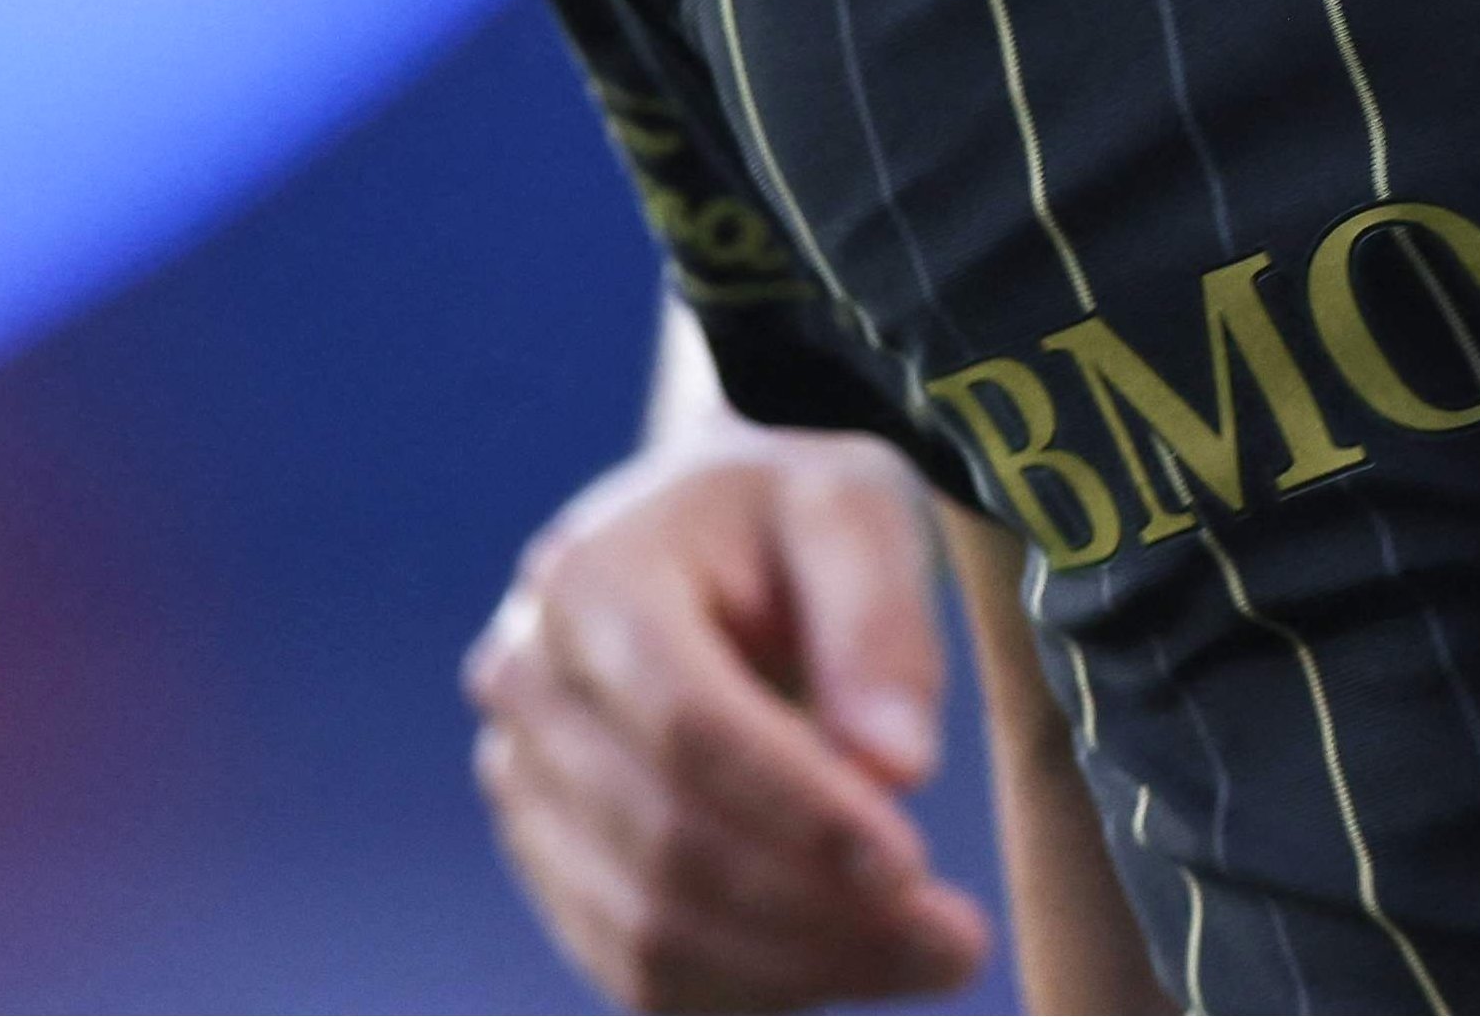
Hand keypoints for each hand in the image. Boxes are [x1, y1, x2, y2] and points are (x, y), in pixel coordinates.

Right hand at [468, 426, 987, 1009]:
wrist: (711, 523)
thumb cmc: (792, 514)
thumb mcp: (856, 510)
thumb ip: (878, 626)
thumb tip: (897, 768)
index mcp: (591, 579)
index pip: (689, 726)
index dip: (800, 812)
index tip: (912, 869)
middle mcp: (529, 685)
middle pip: (668, 843)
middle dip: (818, 913)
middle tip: (956, 941)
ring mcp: (522, 780)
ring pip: (647, 929)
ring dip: (795, 968)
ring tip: (926, 956)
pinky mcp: (549, 855)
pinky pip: (634, 966)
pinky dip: (748, 988)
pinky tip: (849, 963)